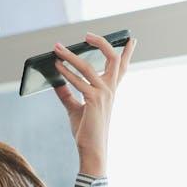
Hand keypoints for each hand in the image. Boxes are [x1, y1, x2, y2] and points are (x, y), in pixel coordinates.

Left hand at [53, 34, 136, 163]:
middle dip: (103, 43)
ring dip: (71, 55)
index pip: (122, 68)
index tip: (131, 39)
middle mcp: (111, 90)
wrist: (92, 150)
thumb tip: (55, 81)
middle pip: (114, 59)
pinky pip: (79, 81)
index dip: (128, 52)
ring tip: (57, 48)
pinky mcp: (95, 100)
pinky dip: (66, 72)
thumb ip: (67, 94)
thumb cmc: (86, 131)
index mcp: (110, 91)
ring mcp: (105, 94)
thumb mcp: (75, 108)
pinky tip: (56, 66)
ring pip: (89, 67)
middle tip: (87, 35)